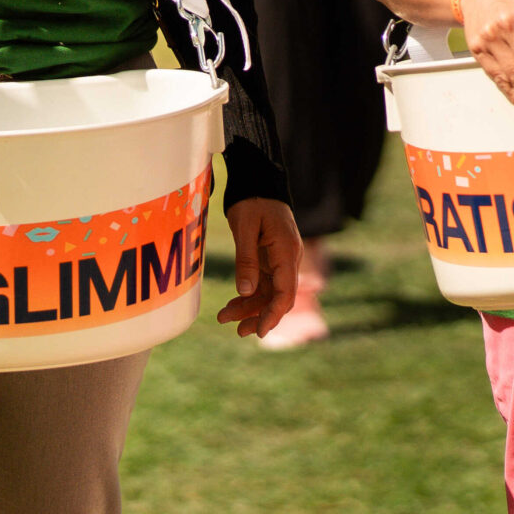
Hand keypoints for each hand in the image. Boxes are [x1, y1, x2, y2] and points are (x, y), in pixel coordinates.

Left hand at [217, 197, 301, 337]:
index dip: (273, 314)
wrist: (258, 182)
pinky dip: (248, 296)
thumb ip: (246, 260)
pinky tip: (231, 306)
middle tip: (238, 331)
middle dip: (259, 316)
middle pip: (279, 297)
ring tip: (225, 319)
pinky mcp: (270, 259)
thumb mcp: (245, 228)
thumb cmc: (252, 201)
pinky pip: (262, 284)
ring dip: (250, 308)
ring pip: (269, 293)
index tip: (259, 331)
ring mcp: (280, 260)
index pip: (286, 292)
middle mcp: (288, 259)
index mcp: (287, 252)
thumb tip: (246, 292)